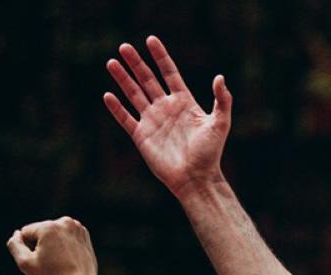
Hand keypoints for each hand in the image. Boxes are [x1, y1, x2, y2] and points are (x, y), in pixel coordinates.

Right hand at [6, 217, 105, 274]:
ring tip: (60, 260)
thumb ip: (14, 245)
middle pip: (40, 231)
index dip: (28, 248)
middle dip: (40, 245)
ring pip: (52, 233)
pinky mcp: (84, 234)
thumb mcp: (25, 263)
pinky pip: (64, 236)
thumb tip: (17, 234)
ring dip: (51, 244)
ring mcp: (77, 227)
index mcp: (49, 227)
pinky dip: (63, 244)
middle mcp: (65, 222)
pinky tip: (68, 258)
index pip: (25, 232)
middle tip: (51, 262)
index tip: (40, 260)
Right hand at [104, 36, 231, 198]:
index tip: (151, 40)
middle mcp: (166, 108)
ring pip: (134, 94)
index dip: (161, 57)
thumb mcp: (220, 124)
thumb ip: (222, 101)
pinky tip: (108, 94)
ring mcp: (152, 121)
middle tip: (124, 46)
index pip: (169, 74)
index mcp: (184, 103)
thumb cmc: (210, 152)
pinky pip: (125, 118)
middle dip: (136, 63)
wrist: (196, 178)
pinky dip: (116, 107)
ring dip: (123, 79)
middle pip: (147, 80)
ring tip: (112, 62)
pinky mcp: (141, 136)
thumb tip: (220, 78)